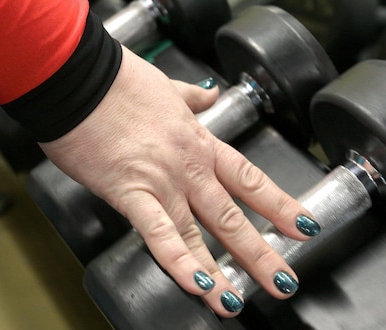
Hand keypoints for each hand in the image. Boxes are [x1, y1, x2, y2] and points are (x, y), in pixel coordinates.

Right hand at [39, 47, 314, 316]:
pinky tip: (196, 285)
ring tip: (235, 302)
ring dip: (220, 273)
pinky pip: (158, 234)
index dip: (278, 205)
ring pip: (199, 234)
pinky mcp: (130, 194)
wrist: (84, 81)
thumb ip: (191, 96)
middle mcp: (188, 167)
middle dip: (260, 253)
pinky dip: (178, 262)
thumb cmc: (118, 82)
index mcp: (198, 141)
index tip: (302, 225)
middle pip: (231, 217)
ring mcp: (162, 183)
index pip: (248, 179)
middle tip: (283, 281)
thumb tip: (208, 92)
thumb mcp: (165, 86)